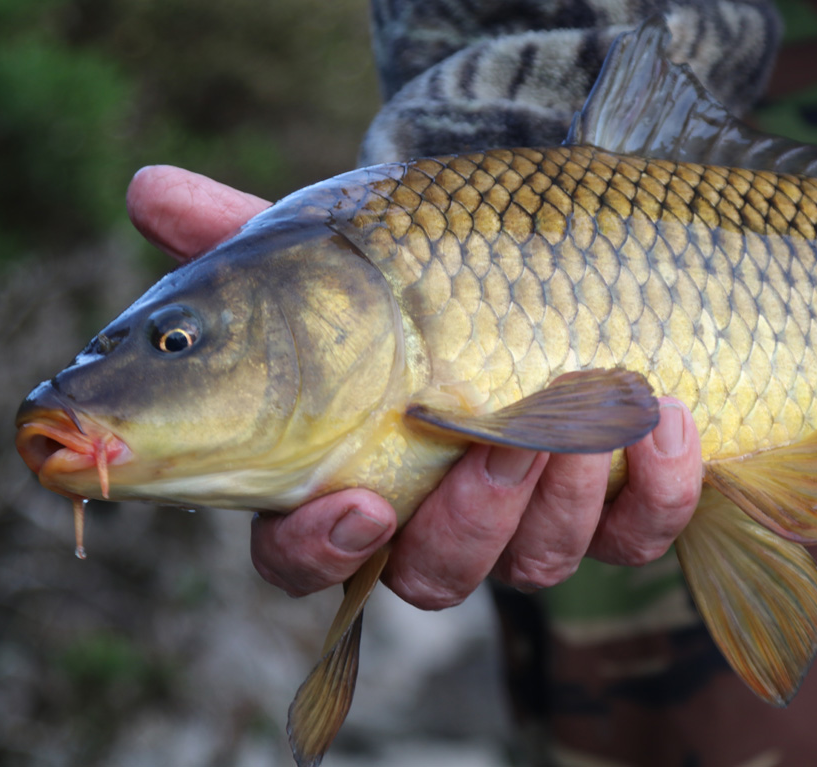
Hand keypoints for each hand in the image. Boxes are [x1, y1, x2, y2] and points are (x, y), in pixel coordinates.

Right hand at [127, 165, 703, 609]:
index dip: (319, 550)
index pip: (305, 557)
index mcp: (351, 478)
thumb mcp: (338, 251)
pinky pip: (637, 536)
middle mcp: (437, 520)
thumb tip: (148, 187)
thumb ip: (248, 236)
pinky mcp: (617, 512)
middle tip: (495, 442)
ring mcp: (530, 524)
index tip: (351, 502)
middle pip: (434, 576)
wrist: (549, 264)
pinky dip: (656, 487)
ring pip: (537, 564)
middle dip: (467, 522)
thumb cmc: (422, 273)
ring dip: (560, 497)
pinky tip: (668, 415)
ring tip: (589, 411)